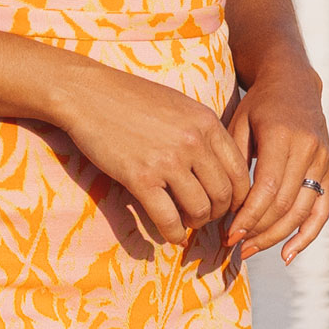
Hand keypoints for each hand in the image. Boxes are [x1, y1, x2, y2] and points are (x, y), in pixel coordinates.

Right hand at [55, 64, 249, 248]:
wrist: (89, 94)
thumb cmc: (133, 99)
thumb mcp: (180, 106)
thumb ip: (203, 133)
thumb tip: (219, 168)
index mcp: (207, 122)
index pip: (240, 172)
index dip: (238, 197)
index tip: (227, 206)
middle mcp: (193, 141)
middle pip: (224, 195)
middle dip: (218, 214)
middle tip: (204, 218)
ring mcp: (168, 160)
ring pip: (199, 210)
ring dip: (195, 224)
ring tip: (186, 223)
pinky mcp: (140, 177)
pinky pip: (168, 219)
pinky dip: (173, 234)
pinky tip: (171, 235)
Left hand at [219, 58, 328, 260]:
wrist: (293, 83)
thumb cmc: (257, 105)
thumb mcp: (239, 124)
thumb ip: (234, 162)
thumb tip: (225, 208)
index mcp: (283, 136)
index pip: (268, 188)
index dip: (249, 216)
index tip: (229, 235)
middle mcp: (309, 148)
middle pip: (285, 204)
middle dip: (258, 230)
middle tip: (234, 247)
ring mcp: (324, 160)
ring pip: (302, 211)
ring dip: (276, 237)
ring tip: (250, 250)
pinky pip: (322, 210)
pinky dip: (307, 236)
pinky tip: (288, 255)